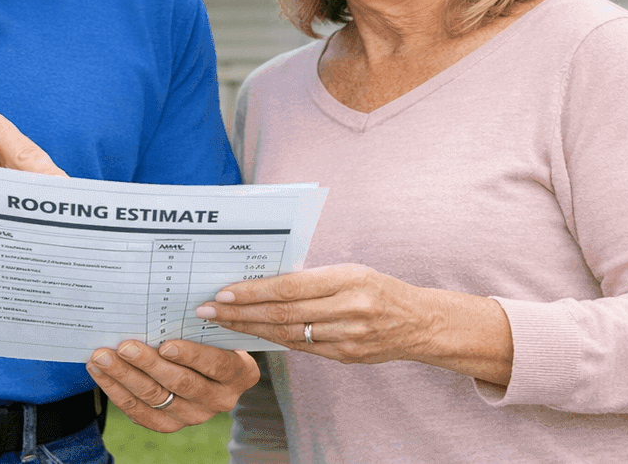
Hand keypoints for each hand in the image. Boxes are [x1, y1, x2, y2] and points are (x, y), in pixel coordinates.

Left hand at [87, 339, 257, 432]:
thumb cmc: (211, 338)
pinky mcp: (171, 425)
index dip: (191, 355)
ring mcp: (195, 415)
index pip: (216, 365)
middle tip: (123, 346)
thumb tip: (161, 305)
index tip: (166, 345)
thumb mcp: (217, 330)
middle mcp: (221, 399)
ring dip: (125, 376)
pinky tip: (101, 374)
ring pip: (155, 399)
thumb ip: (199, 324)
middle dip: (148, 363)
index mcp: (239, 374)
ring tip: (102, 358)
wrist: (210, 368)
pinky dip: (118, 392)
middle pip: (180, 383)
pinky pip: (140, 413)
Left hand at [195, 263, 435, 364]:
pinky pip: (302, 349)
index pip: (291, 287)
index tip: (223, 293)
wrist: (419, 323)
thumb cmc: (379, 288)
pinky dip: (275, 341)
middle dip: (241, 313)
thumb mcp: (351, 270)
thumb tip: (266, 281)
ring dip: (251, 330)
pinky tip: (253, 335)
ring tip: (222, 325)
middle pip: (284, 314)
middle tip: (208, 311)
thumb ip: (313, 278)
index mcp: (349, 279)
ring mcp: (348, 337)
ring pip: (289, 335)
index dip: (254, 292)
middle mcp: (349, 309)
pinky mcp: (346, 356)